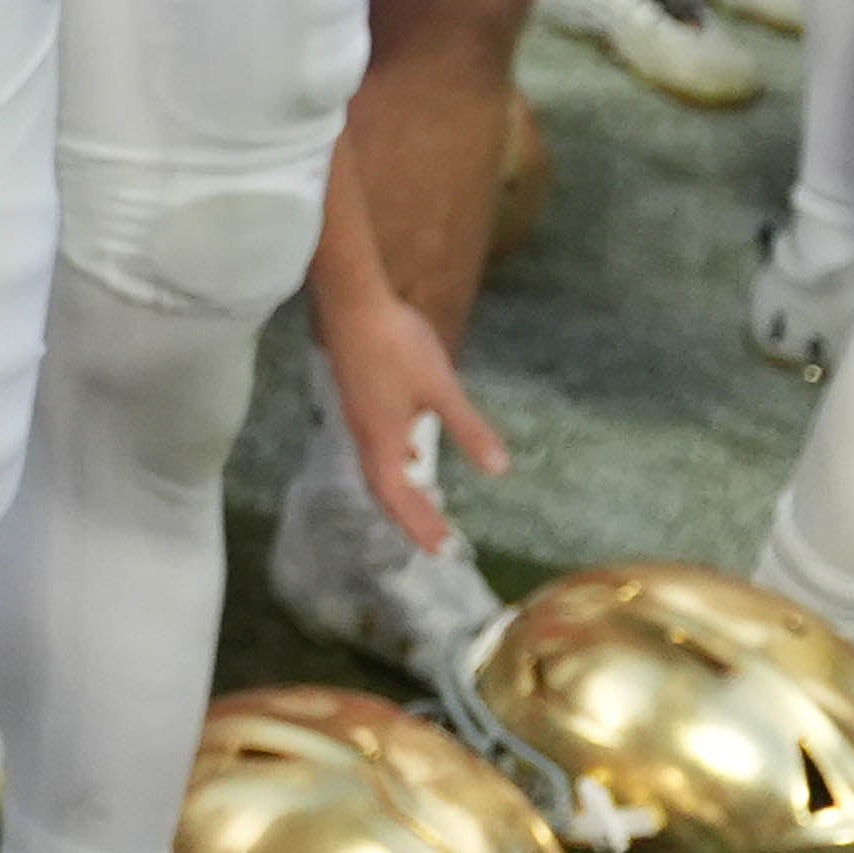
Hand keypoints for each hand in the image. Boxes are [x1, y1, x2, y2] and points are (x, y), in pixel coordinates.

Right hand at [304, 264, 513, 551]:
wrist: (353, 304)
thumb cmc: (397, 345)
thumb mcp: (441, 388)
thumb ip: (468, 429)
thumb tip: (500, 471)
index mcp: (382, 440)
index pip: (397, 497)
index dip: (419, 525)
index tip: (443, 548)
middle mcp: (365, 436)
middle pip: (383, 490)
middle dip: (409, 517)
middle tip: (436, 539)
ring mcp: (358, 417)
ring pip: (377, 469)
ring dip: (400, 491)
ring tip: (423, 505)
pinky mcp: (359, 399)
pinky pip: (376, 448)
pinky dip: (395, 463)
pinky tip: (411, 448)